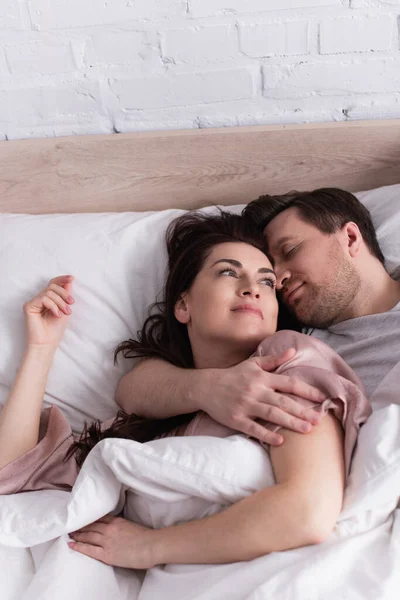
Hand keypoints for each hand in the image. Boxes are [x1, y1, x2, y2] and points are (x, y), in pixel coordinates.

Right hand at [23, 275, 74, 347]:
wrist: (48, 343)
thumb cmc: (56, 329)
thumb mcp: (65, 309)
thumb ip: (66, 295)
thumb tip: (69, 280)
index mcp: (48, 299)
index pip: (53, 284)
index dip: (62, 279)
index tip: (71, 277)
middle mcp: (39, 299)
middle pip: (52, 286)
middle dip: (64, 294)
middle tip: (71, 303)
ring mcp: (33, 302)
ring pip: (49, 292)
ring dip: (60, 302)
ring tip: (65, 313)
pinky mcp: (29, 306)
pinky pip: (43, 298)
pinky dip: (53, 306)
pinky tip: (56, 315)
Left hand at [68, 515, 155, 569]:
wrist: (152, 546)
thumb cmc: (147, 537)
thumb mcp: (132, 526)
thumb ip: (122, 526)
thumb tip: (117, 529)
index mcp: (117, 521)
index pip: (99, 518)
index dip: (89, 519)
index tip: (82, 519)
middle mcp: (110, 529)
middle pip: (91, 526)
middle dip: (80, 526)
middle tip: (71, 526)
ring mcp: (107, 541)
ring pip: (88, 536)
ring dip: (78, 535)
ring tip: (70, 534)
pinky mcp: (107, 554)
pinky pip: (89, 549)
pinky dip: (79, 546)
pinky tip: (72, 544)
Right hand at [196, 349, 325, 445]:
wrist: (206, 387)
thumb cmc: (233, 376)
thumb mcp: (252, 364)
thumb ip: (273, 360)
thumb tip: (292, 351)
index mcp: (262, 378)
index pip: (289, 383)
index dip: (307, 390)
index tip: (323, 398)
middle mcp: (255, 391)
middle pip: (283, 401)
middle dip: (302, 410)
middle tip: (319, 420)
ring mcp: (246, 405)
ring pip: (272, 415)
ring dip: (290, 422)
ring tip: (307, 430)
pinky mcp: (236, 419)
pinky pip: (254, 428)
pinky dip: (267, 434)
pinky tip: (281, 441)